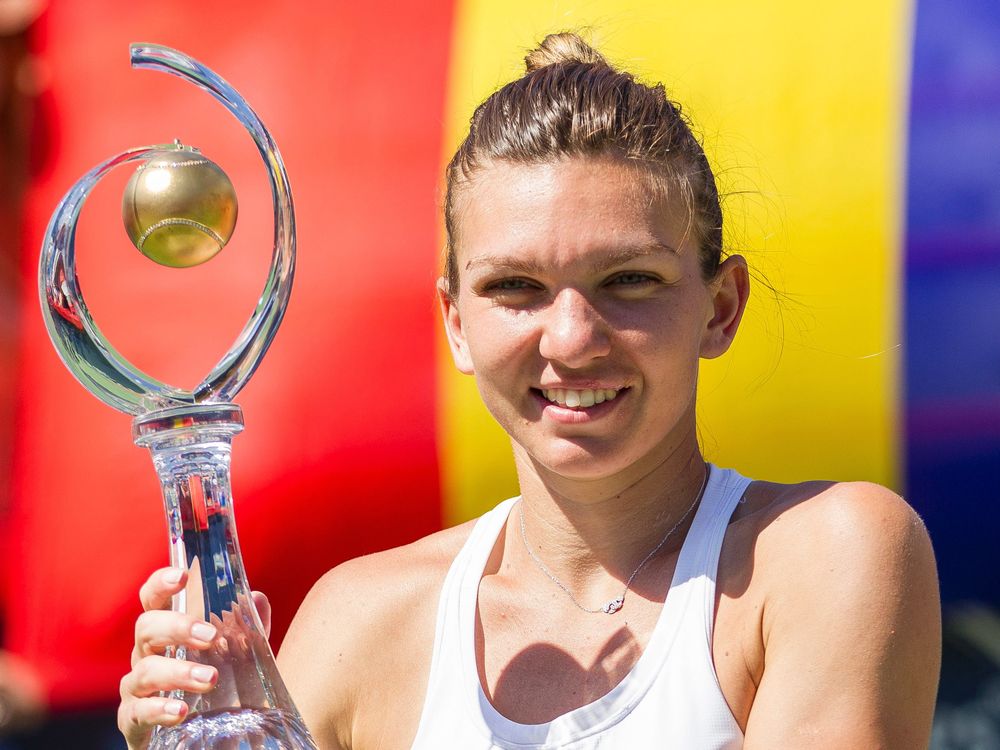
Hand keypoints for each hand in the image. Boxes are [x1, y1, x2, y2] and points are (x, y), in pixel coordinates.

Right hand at [117, 567, 270, 749]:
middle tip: (209, 636)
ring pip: (145, 671)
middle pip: (146, 628)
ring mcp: (136, 688)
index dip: (161, 583)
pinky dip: (158, 709)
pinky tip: (180, 711)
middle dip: (176, 627)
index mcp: (167, 633)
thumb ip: (248, 628)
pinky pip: (137, 712)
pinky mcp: (133, 721)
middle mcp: (146, 655)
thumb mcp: (238, 655)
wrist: (198, 736)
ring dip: (177, 672)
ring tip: (210, 677)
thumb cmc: (214, 686)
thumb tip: (257, 598)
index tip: (182, 575)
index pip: (154, 600)